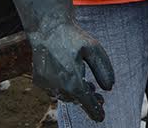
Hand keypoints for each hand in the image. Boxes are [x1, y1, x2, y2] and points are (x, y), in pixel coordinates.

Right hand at [5, 0, 114, 121]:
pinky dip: (64, 87)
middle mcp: (57, 85)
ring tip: (87, 86)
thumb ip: (104, 69)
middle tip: (100, 99)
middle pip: (76, 99)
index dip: (95, 111)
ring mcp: (46, 84)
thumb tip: (109, 88)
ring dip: (76, 93)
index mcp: (72, 79)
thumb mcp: (95, 49)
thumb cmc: (73, 38)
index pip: (86, 102)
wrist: (48, 29)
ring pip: (65, 95)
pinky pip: (54, 90)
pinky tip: (71, 78)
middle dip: (88, 100)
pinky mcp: (39, 80)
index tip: (101, 118)